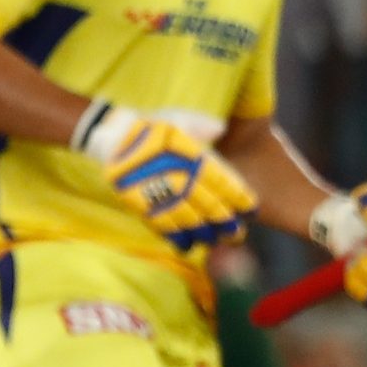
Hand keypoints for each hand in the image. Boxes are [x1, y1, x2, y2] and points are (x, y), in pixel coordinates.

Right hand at [74, 103, 256, 251]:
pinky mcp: (143, 204)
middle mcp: (180, 177)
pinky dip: (177, 238)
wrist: (114, 135)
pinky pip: (163, 226)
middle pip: (210, 205)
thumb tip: (220, 128)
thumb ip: (204, 126)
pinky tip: (187, 247)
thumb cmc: (153, 126)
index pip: (224, 182)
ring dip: (205, 233)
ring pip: (189, 220)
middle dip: (226, 222)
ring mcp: (161, 193)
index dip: (240, 198)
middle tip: (238, 234)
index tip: (251, 210)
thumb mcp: (181, 119)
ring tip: (214, 241)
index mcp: (193, 157)